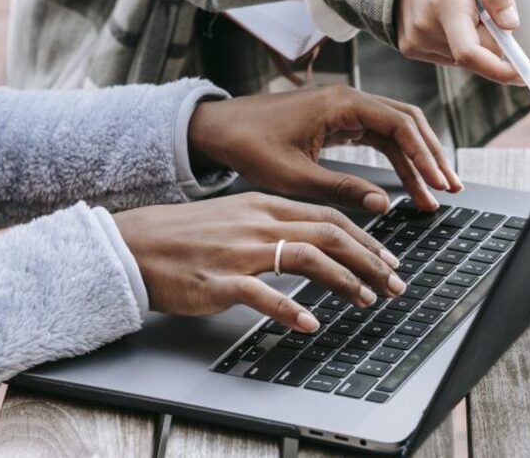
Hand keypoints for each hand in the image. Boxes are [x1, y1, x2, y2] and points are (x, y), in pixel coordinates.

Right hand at [114, 194, 405, 330]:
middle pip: (328, 234)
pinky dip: (291, 309)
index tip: (388, 258)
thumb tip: (315, 238)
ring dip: (343, 280)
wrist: (134, 244)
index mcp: (264, 205)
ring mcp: (239, 251)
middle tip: (394, 283)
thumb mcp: (236, 216)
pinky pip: (262, 294)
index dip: (365, 238)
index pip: (328, 215)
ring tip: (366, 299)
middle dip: (369, 259)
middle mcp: (257, 222)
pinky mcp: (219, 281)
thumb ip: (274, 224)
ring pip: (305, 256)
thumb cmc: (185, 235)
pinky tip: (311, 324)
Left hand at [189, 85, 460, 211]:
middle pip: (406, 122)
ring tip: (435, 192)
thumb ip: (342, 189)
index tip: (439, 182)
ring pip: (395, 130)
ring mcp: (344, 109)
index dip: (424, 154)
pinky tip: (408, 182)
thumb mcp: (295, 177)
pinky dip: (396, 158)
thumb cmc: (249, 146)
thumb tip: (383, 205)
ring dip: (416, 159)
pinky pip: (377, 136)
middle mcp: (347, 99)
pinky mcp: (337, 121)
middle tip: (450, 187)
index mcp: (340, 103)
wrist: (218, 130)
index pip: (398, 123)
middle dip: (430, 155)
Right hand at [396, 0, 522, 83]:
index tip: (521, 76)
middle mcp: (425, 26)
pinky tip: (447, 16)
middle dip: (490, 39)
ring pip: (462, 58)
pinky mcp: (410, 47)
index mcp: (446, 2)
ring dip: (472, 39)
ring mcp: (414, 39)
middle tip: (485, 8)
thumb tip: (512, 26)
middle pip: (473, 54)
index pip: (470, 52)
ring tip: (460, 6)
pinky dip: (457, 42)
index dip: (498, 70)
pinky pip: (447, 56)